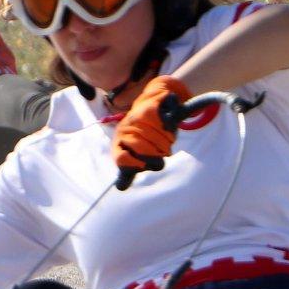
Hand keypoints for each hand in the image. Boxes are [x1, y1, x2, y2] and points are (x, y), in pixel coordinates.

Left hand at [112, 75, 192, 190]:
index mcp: (119, 142)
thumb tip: (120, 188)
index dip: (134, 165)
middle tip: (164, 150)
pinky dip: (169, 128)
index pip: (121, 159)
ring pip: (156, 139)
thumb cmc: (145, 133)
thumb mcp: (134, 150)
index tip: (144, 165)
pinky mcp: (149, 108)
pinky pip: (162, 124)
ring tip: (168, 138)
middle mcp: (124, 130)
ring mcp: (135, 119)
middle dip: (158, 153)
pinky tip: (169, 127)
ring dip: (167, 141)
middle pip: (144, 150)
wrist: (155, 101)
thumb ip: (129, 168)